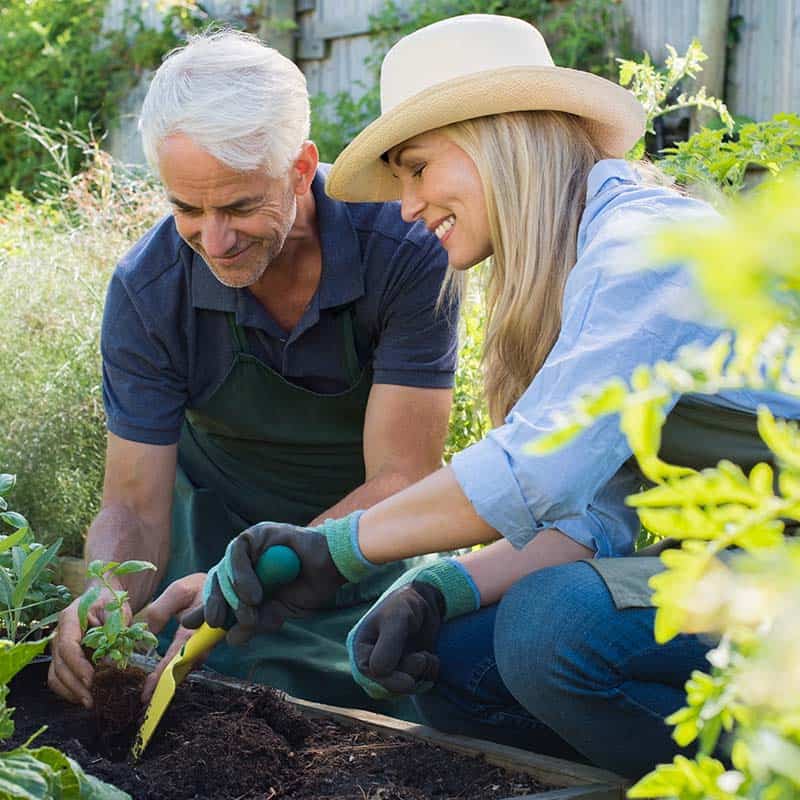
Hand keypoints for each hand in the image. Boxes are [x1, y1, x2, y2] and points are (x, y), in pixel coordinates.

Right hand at [48, 583, 131, 707]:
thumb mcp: (117, 609)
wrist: (102, 597)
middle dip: (75, 685)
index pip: (67, 646)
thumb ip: (115, 631)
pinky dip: (69, 689)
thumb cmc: (110, 601)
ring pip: (55, 674)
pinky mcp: (62, 657)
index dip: (77, 665)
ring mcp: (57, 647)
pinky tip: (83, 696)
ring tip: (88, 703)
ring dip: (70, 691)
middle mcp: (58, 634)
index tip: (91, 680)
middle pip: (60, 664)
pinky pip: (59, 677)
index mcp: (70, 619)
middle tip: (91, 699)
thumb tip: (112, 661)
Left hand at [141, 573, 206, 702]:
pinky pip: (188, 663)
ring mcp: (205, 647)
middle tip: (146, 700)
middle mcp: (204, 643)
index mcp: (198, 628)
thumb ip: (160, 611)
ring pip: (186, 669)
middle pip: (183, 670)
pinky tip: (161, 679)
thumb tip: (146, 634)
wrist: (224, 585)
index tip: (148, 691)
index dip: (162, 674)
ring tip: (150, 695)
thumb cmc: (199, 587)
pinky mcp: (203, 648)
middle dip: (164, 686)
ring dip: (169, 682)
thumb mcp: (179, 591)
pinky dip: (174, 672)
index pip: (178, 656)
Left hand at [182, 513, 372, 644]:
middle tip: (219, 623)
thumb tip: (231, 639)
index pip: (218, 593)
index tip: (191, 626)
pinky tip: (254, 593)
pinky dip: (242, 574)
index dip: (204, 608)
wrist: (332, 568)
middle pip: (217, 582)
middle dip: (215, 604)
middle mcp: (244, 562)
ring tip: (250, 609)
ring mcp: (250, 546)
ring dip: (233, 595)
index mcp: (246, 580)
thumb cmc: (307, 588)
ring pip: (224, 569)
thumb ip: (254, 623)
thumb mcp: (276, 613)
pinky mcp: (258, 533)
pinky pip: (238, 551)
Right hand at [349, 581, 443, 697]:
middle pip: (386, 686)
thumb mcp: (396, 618)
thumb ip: (388, 644)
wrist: (426, 599)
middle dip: (407, 677)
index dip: (388, 682)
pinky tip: (433, 659)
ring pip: (404, 687)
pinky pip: (418, 684)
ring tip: (428, 655)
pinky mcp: (410, 669)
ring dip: (420, 675)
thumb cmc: (405, 603)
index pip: (369, 674)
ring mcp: (393, 666)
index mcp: (362, 647)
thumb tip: (377, 671)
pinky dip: (428, 675)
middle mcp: (375, 660)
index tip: (409, 682)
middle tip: (423, 658)